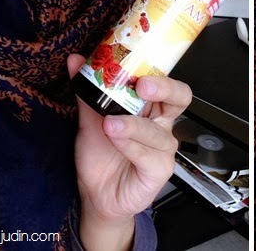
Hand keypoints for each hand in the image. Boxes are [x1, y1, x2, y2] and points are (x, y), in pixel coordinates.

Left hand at [68, 54, 191, 249]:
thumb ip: (87, 92)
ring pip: (158, 131)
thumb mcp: (89, 120)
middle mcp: (162, 125)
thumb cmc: (100, 155)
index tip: (137, 62)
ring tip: (110, 123)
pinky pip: (149, 156)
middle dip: (165, 88)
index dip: (159, 72)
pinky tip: (115, 139)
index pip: (168, 83)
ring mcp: (163, 149)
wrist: (95, 195)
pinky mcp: (158, 171)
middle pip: (180, 98)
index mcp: (150, 107)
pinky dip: (131, 145)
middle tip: (142, 85)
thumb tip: (74, 61)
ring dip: (133, 125)